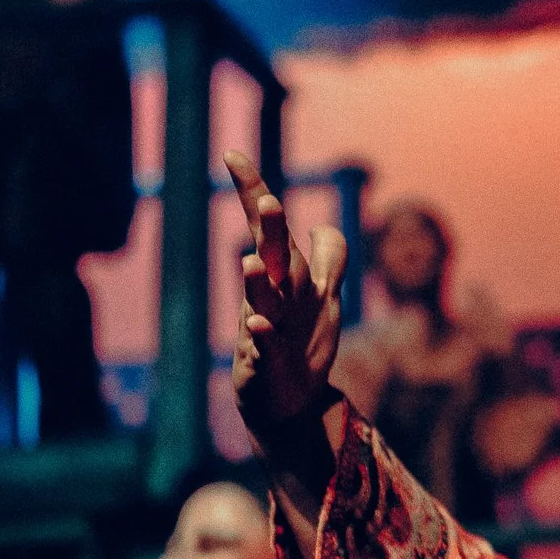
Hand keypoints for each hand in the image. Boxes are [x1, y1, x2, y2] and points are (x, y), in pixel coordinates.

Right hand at [226, 151, 349, 436]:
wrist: (288, 403)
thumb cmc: (301, 342)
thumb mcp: (324, 298)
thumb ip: (328, 260)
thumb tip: (325, 230)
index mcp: (288, 276)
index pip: (272, 227)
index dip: (254, 191)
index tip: (231, 155)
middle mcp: (276, 296)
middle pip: (274, 255)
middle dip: (267, 227)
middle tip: (266, 199)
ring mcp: (268, 328)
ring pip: (263, 300)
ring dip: (257, 281)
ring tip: (252, 262)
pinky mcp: (265, 362)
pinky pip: (264, 347)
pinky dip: (263, 337)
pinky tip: (260, 328)